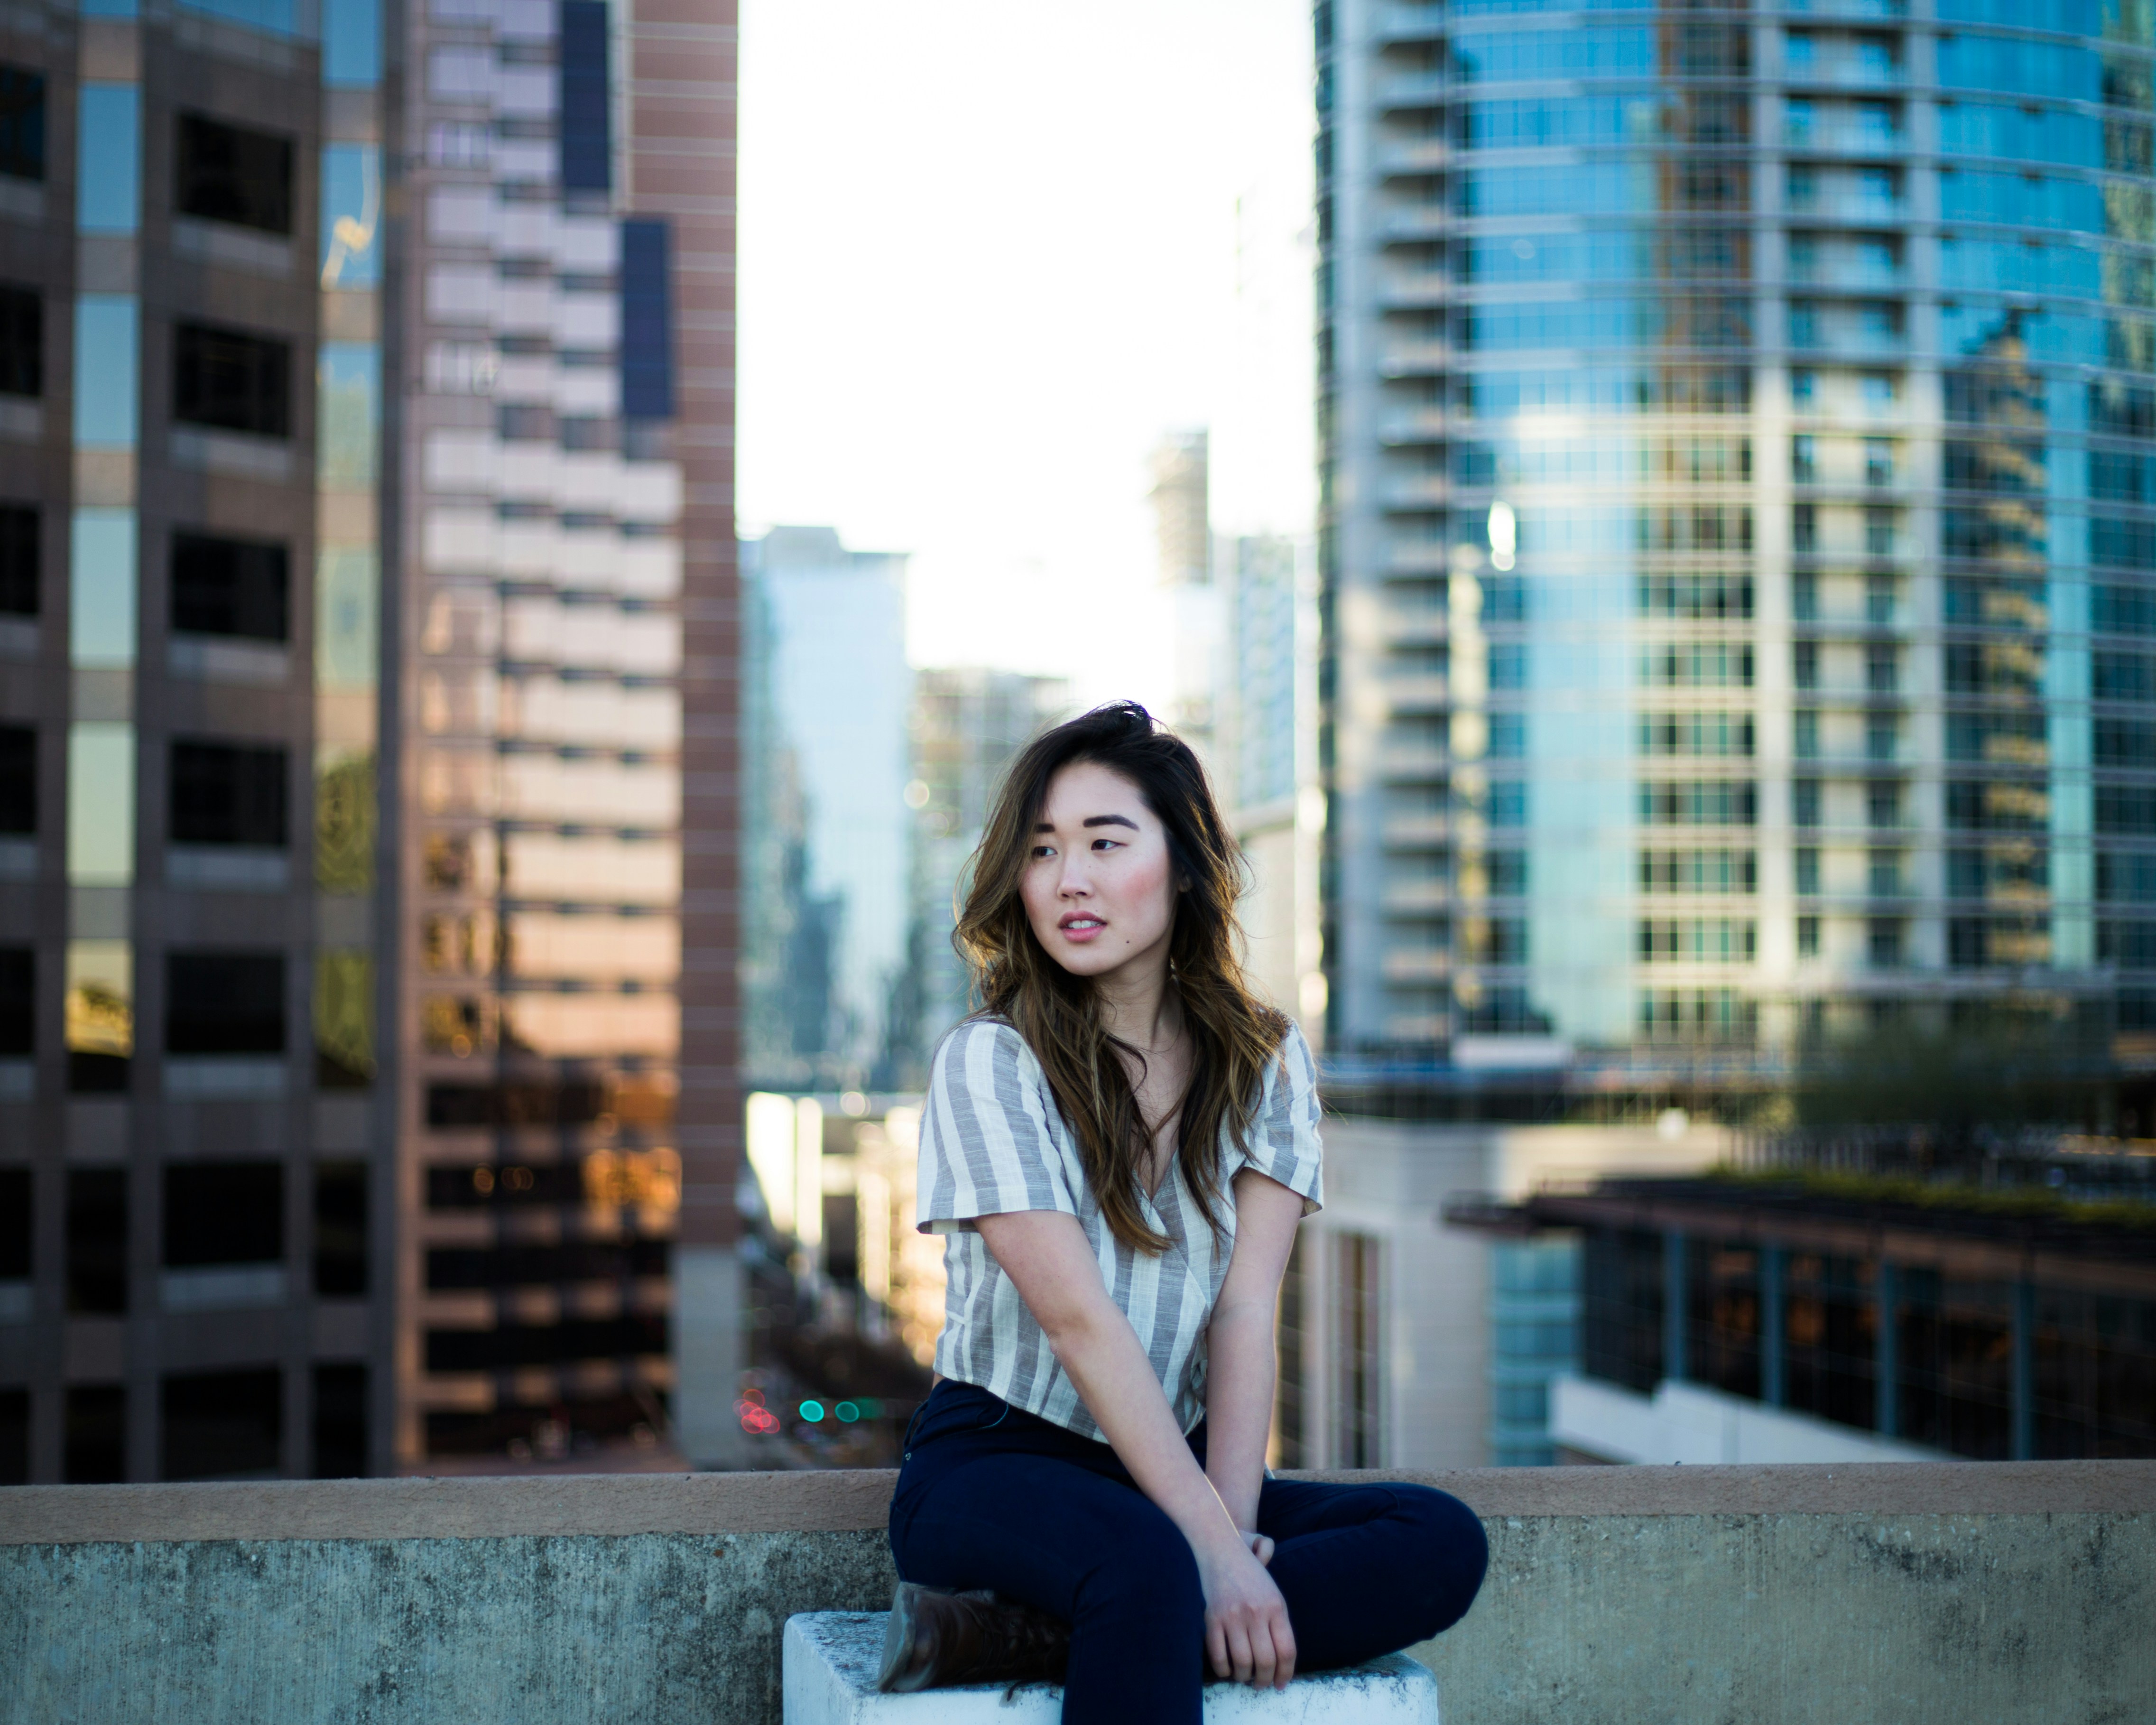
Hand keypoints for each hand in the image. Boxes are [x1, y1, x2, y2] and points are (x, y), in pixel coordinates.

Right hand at [1196, 1534, 1295, 1688]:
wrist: (1217, 1546)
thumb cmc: (1247, 1570)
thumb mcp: (1272, 1587)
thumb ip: (1280, 1618)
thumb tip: (1284, 1655)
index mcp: (1276, 1606)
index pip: (1287, 1651)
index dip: (1285, 1673)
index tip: (1281, 1683)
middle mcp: (1256, 1612)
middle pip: (1266, 1661)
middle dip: (1265, 1680)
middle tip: (1262, 1685)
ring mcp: (1233, 1616)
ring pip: (1243, 1662)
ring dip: (1244, 1677)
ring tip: (1244, 1677)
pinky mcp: (1211, 1618)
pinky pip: (1218, 1655)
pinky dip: (1223, 1669)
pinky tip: (1226, 1669)